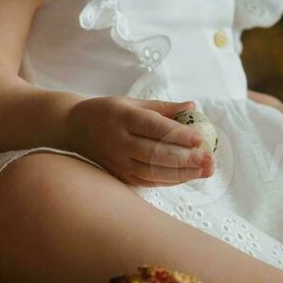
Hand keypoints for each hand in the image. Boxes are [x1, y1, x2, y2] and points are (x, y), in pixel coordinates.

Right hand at [63, 96, 213, 186]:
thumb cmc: (108, 113)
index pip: (153, 127)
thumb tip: (193, 105)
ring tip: (206, 170)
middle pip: (155, 153)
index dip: (177, 134)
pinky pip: (148, 181)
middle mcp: (119, 141)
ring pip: (153, 171)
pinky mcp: (119, 176)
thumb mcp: (131, 102)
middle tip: (209, 159)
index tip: (199, 138)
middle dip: (185, 158)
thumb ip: (163, 107)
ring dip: (182, 173)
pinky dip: (170, 180)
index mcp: (122, 117)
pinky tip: (189, 176)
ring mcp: (118, 162)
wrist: (73, 130)